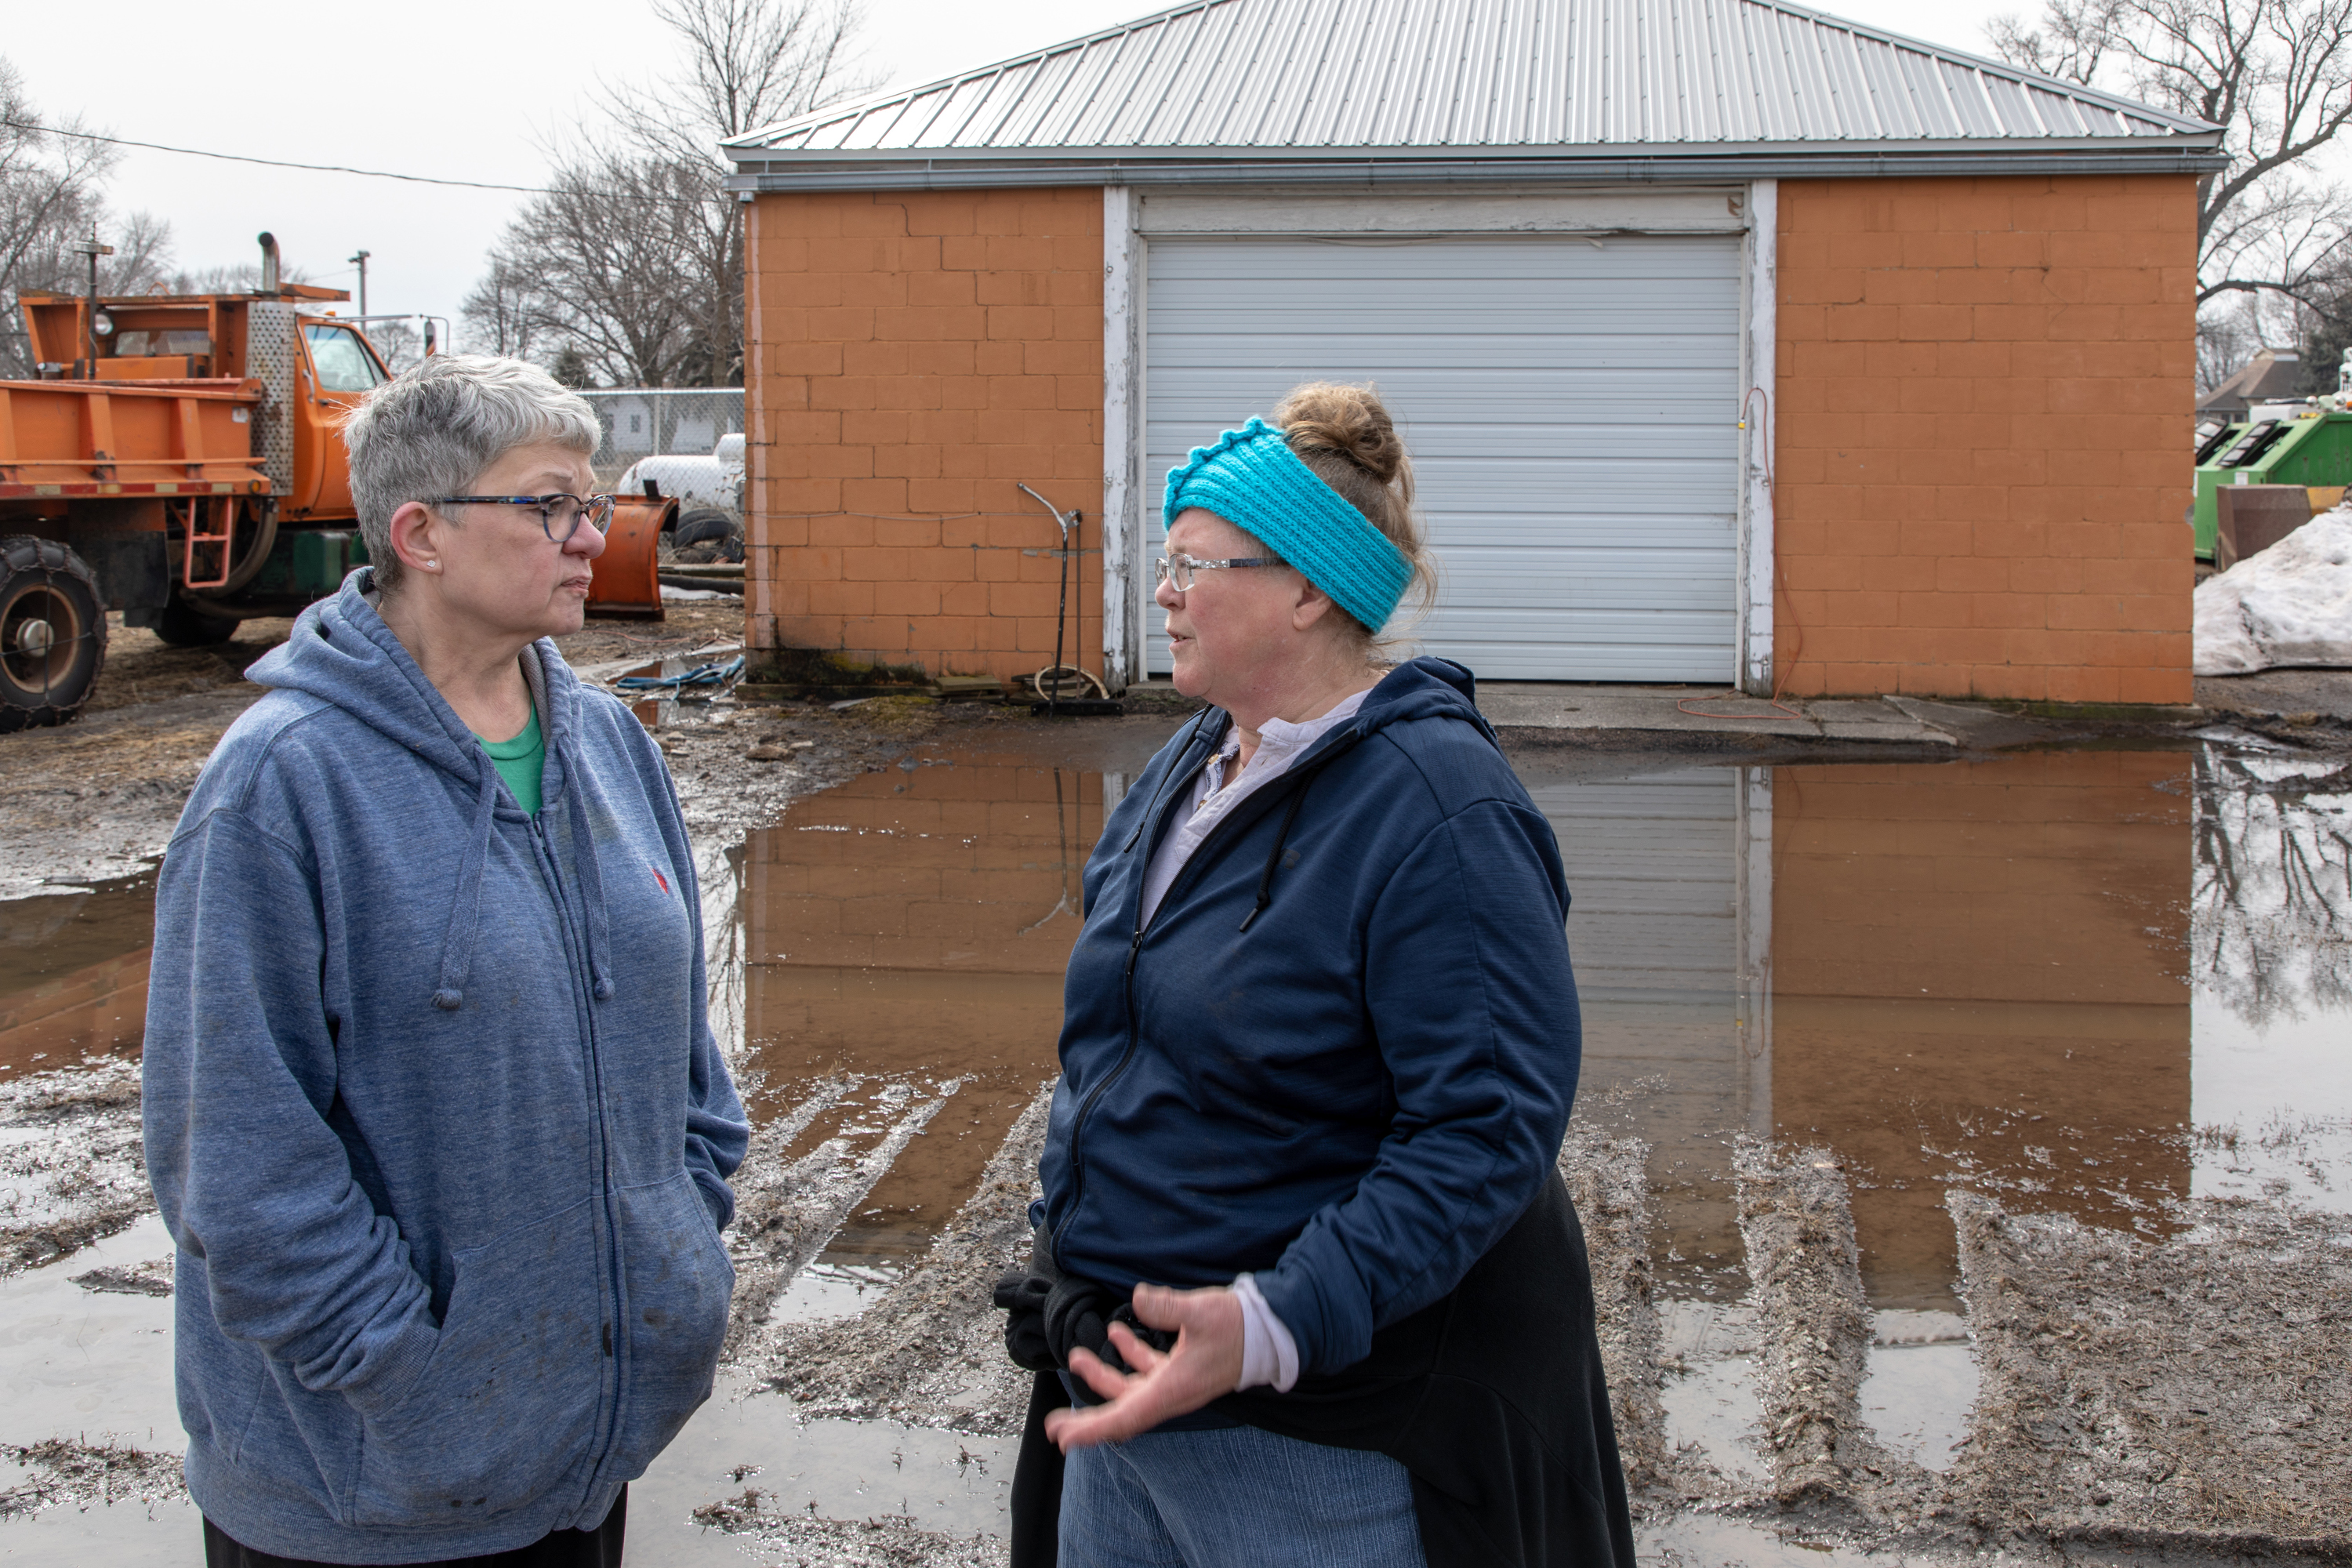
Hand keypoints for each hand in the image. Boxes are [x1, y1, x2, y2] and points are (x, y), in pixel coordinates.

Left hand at [1042, 1283, 1244, 1450]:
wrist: (1271, 1333)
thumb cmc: (1239, 1327)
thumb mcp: (1202, 1312)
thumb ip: (1167, 1306)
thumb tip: (1138, 1298)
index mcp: (1172, 1389)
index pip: (1124, 1417)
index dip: (1091, 1430)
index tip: (1063, 1438)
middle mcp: (1171, 1392)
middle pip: (1121, 1411)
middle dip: (1087, 1417)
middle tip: (1055, 1425)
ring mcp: (1176, 1382)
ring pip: (1131, 1389)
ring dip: (1103, 1376)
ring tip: (1076, 1356)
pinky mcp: (1183, 1369)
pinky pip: (1148, 1370)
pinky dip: (1129, 1355)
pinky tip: (1118, 1332)